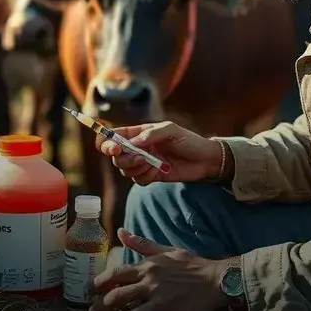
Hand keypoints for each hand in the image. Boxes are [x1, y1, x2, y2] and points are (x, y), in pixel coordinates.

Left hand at [88, 228, 230, 310]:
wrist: (216, 279)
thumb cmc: (194, 265)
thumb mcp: (168, 250)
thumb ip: (143, 244)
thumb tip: (122, 232)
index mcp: (147, 262)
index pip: (116, 271)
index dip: (100, 281)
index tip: (91, 288)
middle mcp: (147, 275)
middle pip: (113, 285)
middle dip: (97, 296)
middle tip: (90, 306)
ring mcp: (153, 290)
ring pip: (120, 299)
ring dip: (106, 309)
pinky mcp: (162, 305)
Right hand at [95, 120, 222, 184]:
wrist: (205, 160)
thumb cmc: (189, 140)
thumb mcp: (171, 130)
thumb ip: (150, 135)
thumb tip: (131, 144)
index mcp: (138, 133)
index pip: (113, 136)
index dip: (106, 142)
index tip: (113, 148)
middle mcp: (137, 148)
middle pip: (115, 156)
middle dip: (124, 158)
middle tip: (140, 158)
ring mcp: (143, 162)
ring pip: (124, 169)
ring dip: (136, 168)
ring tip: (153, 164)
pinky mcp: (150, 176)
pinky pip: (137, 180)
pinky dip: (145, 177)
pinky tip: (158, 172)